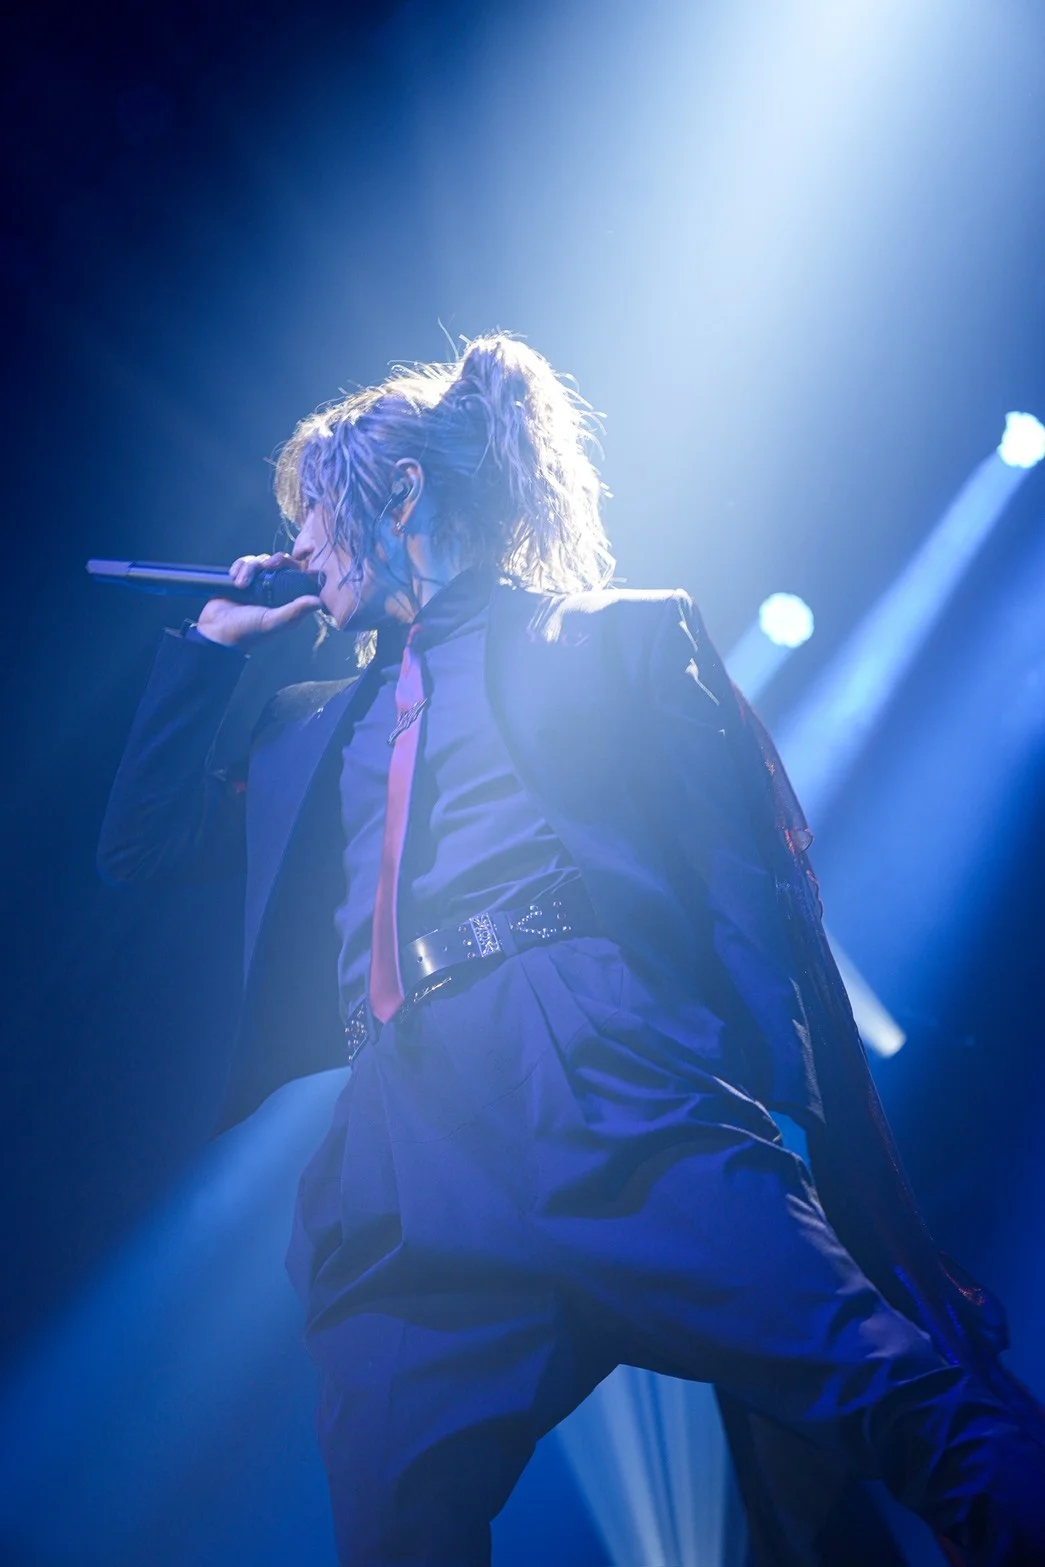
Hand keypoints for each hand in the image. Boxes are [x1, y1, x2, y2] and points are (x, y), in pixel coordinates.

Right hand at [195, 552, 322, 647]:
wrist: (216, 631)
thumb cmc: (247, 631)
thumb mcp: (272, 621)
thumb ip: (294, 611)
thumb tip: (319, 601)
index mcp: (289, 602)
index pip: (301, 578)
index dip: (300, 567)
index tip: (295, 563)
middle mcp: (276, 591)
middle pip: (283, 563)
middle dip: (276, 560)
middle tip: (268, 565)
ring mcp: (259, 584)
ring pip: (262, 561)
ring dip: (250, 568)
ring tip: (240, 584)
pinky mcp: (243, 579)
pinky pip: (246, 562)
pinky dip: (240, 566)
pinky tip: (233, 577)